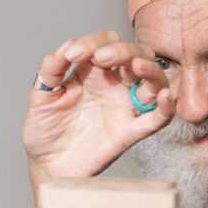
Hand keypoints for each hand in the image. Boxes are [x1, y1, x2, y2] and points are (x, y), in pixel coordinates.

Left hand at [22, 31, 175, 184]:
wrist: (46, 165)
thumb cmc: (44, 131)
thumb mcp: (40, 97)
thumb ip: (50, 70)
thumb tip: (66, 45)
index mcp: (92, 72)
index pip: (106, 44)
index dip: (92, 42)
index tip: (72, 55)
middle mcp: (113, 85)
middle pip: (136, 55)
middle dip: (123, 50)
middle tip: (101, 57)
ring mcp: (123, 107)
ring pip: (153, 80)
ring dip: (150, 69)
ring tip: (136, 66)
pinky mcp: (129, 132)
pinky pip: (156, 119)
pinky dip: (167, 108)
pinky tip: (165, 96)